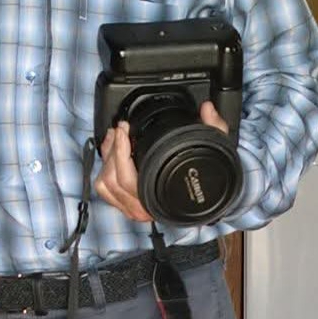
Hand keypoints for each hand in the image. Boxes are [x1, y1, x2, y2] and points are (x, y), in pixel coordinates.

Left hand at [95, 100, 229, 223]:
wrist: (207, 202)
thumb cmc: (208, 183)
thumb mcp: (214, 151)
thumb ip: (214, 129)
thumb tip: (207, 109)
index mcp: (160, 200)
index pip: (127, 179)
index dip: (120, 150)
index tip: (124, 130)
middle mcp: (144, 208)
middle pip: (111, 180)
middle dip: (112, 149)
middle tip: (119, 130)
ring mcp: (134, 209)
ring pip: (105, 185)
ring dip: (106, 160)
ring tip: (114, 140)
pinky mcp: (127, 207)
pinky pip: (105, 191)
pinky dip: (103, 172)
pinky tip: (111, 156)